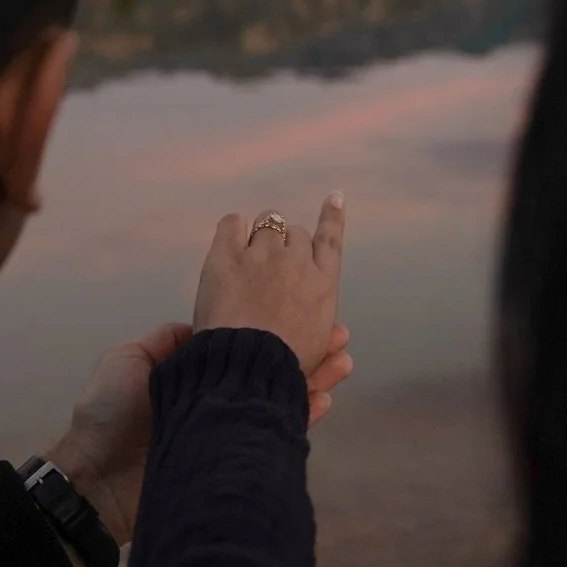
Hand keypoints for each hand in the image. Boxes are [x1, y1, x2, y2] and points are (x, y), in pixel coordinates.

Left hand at [47, 318, 356, 548]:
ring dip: (312, 380)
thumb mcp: (129, 360)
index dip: (269, 328)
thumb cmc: (105, 415)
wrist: (95, 479)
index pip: (240, 344)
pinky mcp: (232, 455)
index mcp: (191, 371)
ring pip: (278, 399)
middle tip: (341, 335)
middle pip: (267, 369)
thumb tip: (201, 327)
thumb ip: (169, 342)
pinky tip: (324, 398)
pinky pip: (273, 431)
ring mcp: (224, 425)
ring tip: (345, 361)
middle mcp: (213, 396)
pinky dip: (300, 416)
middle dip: (304, 352)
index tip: (301, 311)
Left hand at [192, 192, 348, 372]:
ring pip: (267, 224)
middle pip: (295, 233)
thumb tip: (340, 333)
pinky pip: (232, 224)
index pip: (331, 241)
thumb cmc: (284, 367)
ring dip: (261, 236)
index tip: (333, 198)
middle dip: (286, 244)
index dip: (332, 217)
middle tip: (271, 265)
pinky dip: (233, 227)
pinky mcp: (227, 255)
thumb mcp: (319, 350)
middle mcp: (297, 261)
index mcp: (323, 284)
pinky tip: (230, 237)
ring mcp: (262, 255)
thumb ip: (328, 332)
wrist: (248, 366)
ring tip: (248, 256)